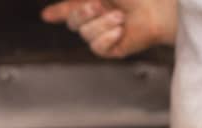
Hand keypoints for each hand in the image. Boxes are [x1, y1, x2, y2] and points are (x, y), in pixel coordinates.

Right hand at [40, 0, 175, 58]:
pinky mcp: (111, 50)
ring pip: (86, 35)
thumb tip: (76, 3)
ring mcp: (102, 35)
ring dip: (104, 23)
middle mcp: (95, 19)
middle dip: (84, 12)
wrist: (155, 10)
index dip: (57, 12)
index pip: (68, 9)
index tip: (46, 15)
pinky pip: (97, 47)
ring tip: (122, 17)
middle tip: (100, 4)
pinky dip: (109, 37)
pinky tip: (121, 31)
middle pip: (72, 23)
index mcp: (92, 3)